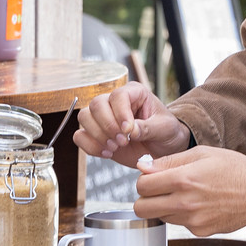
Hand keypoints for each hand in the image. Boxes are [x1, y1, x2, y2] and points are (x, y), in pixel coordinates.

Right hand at [74, 81, 192, 167]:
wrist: (162, 149)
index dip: (120, 113)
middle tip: (123, 142)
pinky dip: (90, 146)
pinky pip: (80, 136)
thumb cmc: (166, 133)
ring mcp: (103, 117)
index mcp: (135, 93)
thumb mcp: (165, 129)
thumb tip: (130, 130)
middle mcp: (116, 102)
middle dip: (108, 126)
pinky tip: (107, 153)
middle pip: (96, 104)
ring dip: (97, 136)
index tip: (129, 131)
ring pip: (84, 117)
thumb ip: (148, 128)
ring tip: (115, 147)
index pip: (118, 95)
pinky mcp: (96, 134)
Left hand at [130, 146, 245, 236]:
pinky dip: (183, 215)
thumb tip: (145, 167)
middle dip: (145, 198)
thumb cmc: (236, 169)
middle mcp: (185, 202)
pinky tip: (199, 204)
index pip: (142, 186)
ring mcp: (192, 220)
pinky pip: (178, 223)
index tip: (152, 177)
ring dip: (164, 206)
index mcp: (184, 179)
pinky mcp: (199, 231)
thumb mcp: (203, 153)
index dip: (144, 180)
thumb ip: (170, 161)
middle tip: (158, 190)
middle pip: (142, 208)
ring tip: (185, 194)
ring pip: (159, 216)